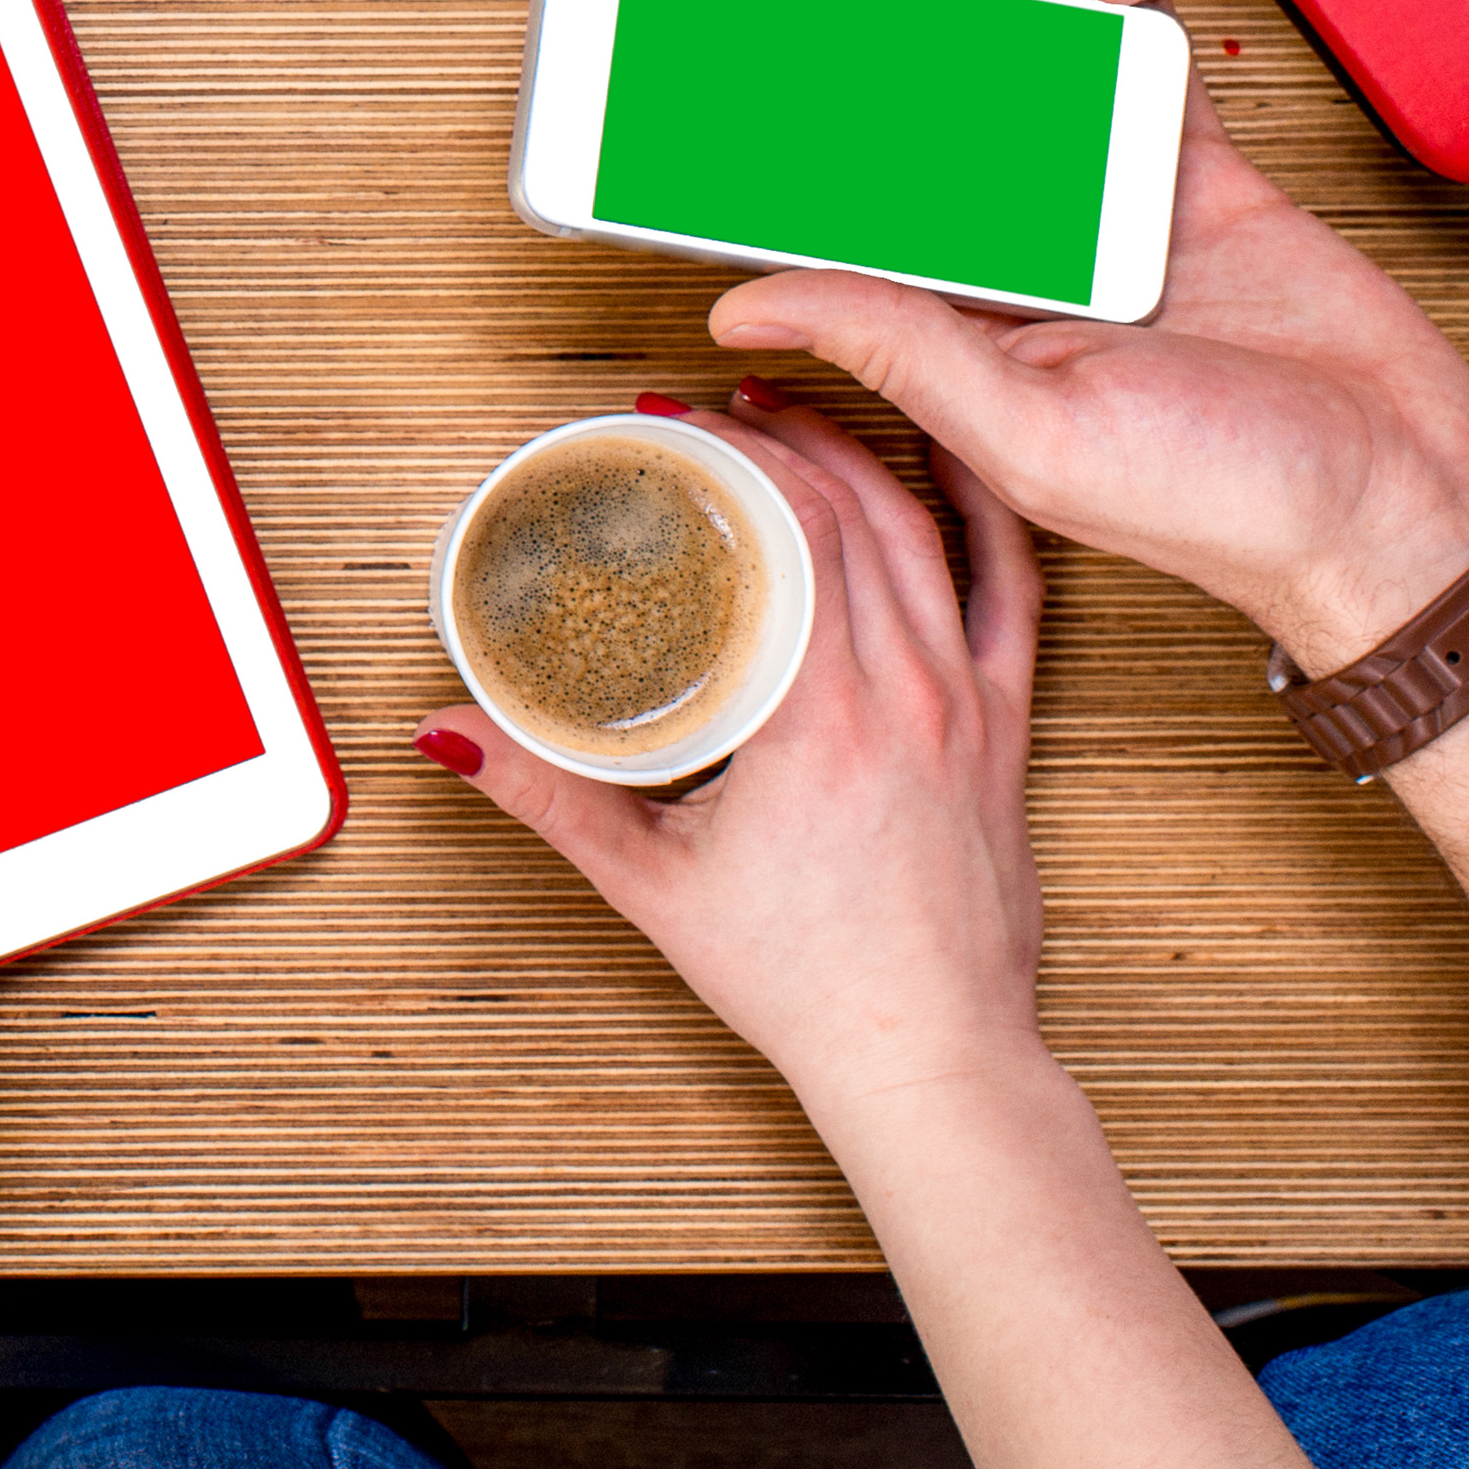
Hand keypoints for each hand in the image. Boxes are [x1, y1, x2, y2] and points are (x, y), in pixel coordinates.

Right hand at [432, 395, 1045, 1116]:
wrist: (931, 1055)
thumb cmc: (811, 982)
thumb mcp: (654, 881)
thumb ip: (548, 795)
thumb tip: (457, 735)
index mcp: (827, 718)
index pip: (799, 527)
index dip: (738, 452)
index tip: (681, 424)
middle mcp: (912, 693)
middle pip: (857, 509)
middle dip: (784, 438)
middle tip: (718, 413)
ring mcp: (972, 705)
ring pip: (930, 534)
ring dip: (864, 460)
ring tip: (802, 423)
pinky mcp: (1008, 728)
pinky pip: (1012, 591)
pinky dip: (980, 515)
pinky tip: (950, 470)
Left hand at [700, 0, 1468, 678]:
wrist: (1403, 504)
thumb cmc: (1226, 508)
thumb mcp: (1032, 432)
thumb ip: (898, 350)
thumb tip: (744, 304)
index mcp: (953, 331)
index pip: (833, 202)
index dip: (772, 114)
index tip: (715, 31)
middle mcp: (1016, 264)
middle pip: (902, 110)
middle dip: (847, 8)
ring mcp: (1106, 213)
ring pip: (1012, 74)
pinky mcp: (1201, 182)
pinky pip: (1144, 76)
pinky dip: (1123, 10)